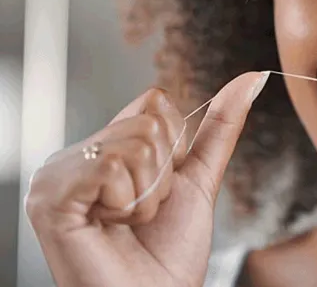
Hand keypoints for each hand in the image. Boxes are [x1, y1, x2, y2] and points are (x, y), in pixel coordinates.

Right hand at [24, 71, 268, 286]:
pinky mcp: (49, 198)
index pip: (154, 101)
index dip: (175, 146)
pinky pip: (111, 166)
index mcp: (103, 149)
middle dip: (164, 174)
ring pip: (136, 143)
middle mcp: (74, 157)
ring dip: (148, 194)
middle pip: (149, 120)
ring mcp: (56, 176)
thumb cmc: (170, 254)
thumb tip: (251, 79)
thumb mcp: (200, 180)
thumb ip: (220, 128)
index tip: (160, 188)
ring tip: (127, 223)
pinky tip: (109, 228)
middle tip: (142, 213)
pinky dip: (128, 203)